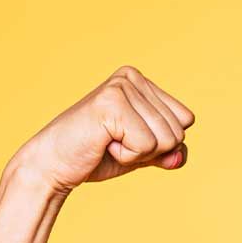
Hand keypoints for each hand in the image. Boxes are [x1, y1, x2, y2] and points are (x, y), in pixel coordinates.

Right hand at [10, 65, 195, 195]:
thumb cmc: (98, 156)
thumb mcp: (143, 153)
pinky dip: (127, 156)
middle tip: (116, 143)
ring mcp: (121, 87)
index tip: (129, 138)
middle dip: (151, 150)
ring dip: (138, 153)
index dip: (163, 143)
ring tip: (109, 143)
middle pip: (178, 131)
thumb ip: (169, 152)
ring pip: (165, 139)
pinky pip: (146, 145)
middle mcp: (132, 77)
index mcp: (142, 82)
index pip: (186, 120)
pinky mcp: (111, 103)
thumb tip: (179, 157)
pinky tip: (104, 145)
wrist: (55, 165)